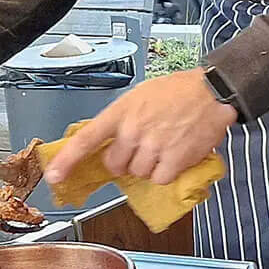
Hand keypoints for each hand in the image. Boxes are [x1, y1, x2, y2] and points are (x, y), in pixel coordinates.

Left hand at [45, 70, 235, 189]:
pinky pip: (159, 179)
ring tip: (164, 147)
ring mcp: (153, 146)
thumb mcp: (141, 96)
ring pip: (138, 173)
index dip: (68, 160)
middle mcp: (133, 130)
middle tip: (143, 148)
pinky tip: (175, 156)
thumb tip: (110, 142)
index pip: (87, 139)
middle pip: (115, 164)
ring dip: (149, 166)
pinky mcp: (173, 159)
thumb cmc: (179, 90)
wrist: (212, 91)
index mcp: (122, 111)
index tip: (55, 175)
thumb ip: (124, 119)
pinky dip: (166, 173)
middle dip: (126, 161)